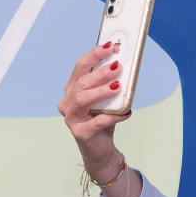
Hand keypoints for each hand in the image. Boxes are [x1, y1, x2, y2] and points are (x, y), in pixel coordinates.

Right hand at [58, 43, 133, 179]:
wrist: (100, 149)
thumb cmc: (102, 120)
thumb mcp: (106, 99)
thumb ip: (110, 84)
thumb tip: (124, 65)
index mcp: (73, 88)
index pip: (80, 66)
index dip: (94, 55)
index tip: (110, 47)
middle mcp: (68, 101)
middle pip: (82, 82)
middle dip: (100, 73)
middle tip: (118, 67)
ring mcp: (72, 117)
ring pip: (83, 100)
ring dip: (101, 91)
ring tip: (118, 87)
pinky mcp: (80, 132)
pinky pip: (97, 122)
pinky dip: (113, 117)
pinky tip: (126, 113)